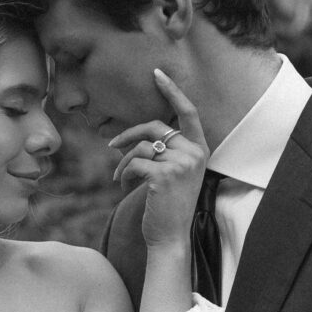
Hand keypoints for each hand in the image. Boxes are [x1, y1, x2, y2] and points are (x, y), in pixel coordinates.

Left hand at [108, 68, 208, 249]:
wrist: (171, 237)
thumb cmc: (168, 207)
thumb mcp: (172, 175)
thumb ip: (164, 152)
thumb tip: (133, 137)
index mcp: (200, 150)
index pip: (189, 112)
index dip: (172, 91)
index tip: (157, 74)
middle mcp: (194, 154)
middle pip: (155, 126)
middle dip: (128, 134)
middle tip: (111, 145)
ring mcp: (181, 164)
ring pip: (141, 147)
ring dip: (123, 161)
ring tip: (119, 177)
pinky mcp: (163, 176)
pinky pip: (134, 163)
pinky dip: (124, 173)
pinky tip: (123, 187)